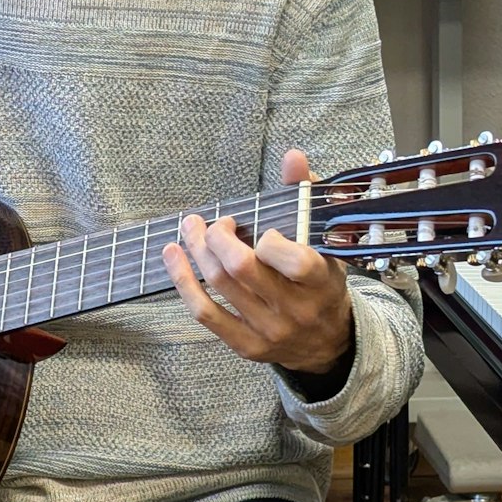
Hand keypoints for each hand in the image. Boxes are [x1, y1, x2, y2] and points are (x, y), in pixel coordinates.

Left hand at [162, 149, 353, 374]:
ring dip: (197, 250)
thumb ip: (305, 196)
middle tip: (213, 222)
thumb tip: (292, 156)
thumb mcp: (325, 241)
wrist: (328, 342)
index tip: (263, 230)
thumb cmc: (322, 282)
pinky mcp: (246, 345)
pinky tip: (174, 257)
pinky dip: (184, 282)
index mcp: (320, 282)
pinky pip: (206, 314)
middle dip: (218, 237)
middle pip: (242, 269)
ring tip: (189, 229)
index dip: (269, 240)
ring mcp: (269, 331)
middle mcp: (295, 310)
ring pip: (220, 286)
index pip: (293, 261)